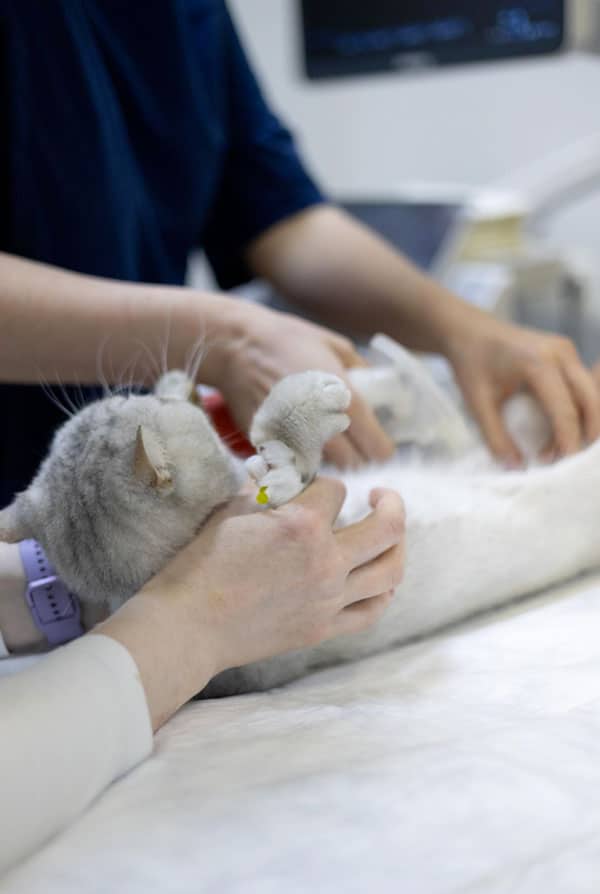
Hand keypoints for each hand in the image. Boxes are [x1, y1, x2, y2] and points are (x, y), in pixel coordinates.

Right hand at [95, 478, 404, 729]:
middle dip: (390, 502)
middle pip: (388, 527)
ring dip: (397, 546)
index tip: (312, 489)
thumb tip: (281, 474)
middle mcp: (326, 561)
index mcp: (302, 525)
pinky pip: (372, 610)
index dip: (324, 484)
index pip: (336, 490)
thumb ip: (266, 490)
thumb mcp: (232, 511)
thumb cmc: (202, 564)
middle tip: (381, 495)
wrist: (189, 625)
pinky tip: (378, 578)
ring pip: (392, 570)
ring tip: (389, 534)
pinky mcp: (324, 627)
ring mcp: (329, 598)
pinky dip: (383, 590)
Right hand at [217, 304, 394, 467]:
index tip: (379, 444)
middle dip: (358, 457)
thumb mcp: (335, 345)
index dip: (381, 448)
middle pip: (352, 464)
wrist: (236, 347)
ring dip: (330, 461)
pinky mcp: (268, 444)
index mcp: (343, 400)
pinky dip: (299, 459)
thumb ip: (362, 370)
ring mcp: (292, 438)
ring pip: (324, 468)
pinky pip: (293, 463)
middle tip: (354, 445)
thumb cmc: (287, 340)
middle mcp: (319, 425)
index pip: (375, 446)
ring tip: (325, 442)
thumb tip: (377, 386)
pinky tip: (298, 440)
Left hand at [447, 316, 599, 463]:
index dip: (567, 440)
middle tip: (564, 459)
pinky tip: (560, 429)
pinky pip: (582, 385)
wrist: (468, 331)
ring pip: (591, 393)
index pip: (565, 410)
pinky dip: (579, 409)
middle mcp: (560, 352)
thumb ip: (496, 437)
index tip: (560, 465)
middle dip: (585, 434)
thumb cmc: (471, 363)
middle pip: (590, 400)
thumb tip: (515, 468)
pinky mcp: (566, 353)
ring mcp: (566, 350)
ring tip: (557, 447)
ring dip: (583, 423)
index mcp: (538, 362)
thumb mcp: (478, 403)